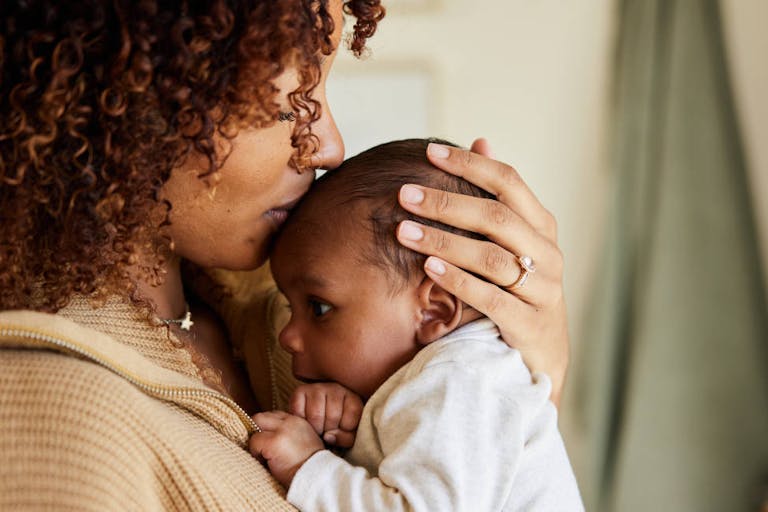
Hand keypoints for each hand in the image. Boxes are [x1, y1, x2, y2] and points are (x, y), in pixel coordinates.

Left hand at [250, 411, 323, 486]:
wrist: (316, 479)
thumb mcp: (306, 442)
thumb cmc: (310, 467)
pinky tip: (266, 463)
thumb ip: (291, 434)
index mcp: (299, 421)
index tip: (270, 443)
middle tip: (263, 448)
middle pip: (262, 416)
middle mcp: (291, 422)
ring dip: (256, 440)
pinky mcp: (273, 442)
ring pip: (256, 424)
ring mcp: (282, 430)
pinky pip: (254, 441)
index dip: (268, 429)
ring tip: (265, 456)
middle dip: (258, 431)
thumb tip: (271, 435)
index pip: (275, 416)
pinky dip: (255, 453)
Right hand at [288, 382, 363, 447]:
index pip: (350, 421)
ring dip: (315, 428)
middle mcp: (336, 389)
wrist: (319, 416)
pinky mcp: (300, 391)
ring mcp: (317, 388)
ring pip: (316, 415)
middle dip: (328, 431)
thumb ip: (346, 438)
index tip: (340, 431)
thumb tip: (328, 436)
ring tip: (317, 428)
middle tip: (326, 431)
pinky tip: (307, 421)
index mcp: (353, 399)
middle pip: (332, 417)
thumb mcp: (349, 435)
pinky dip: (301, 422)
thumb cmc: (338, 427)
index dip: (344, 433)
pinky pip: (299, 411)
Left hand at [396, 139, 568, 406]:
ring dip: (444, 241)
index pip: (509, 182)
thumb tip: (481, 140)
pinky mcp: (529, 324)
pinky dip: (458, 280)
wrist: (542, 355)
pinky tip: (428, 267)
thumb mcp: (514, 241)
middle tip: (405, 194)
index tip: (430, 151)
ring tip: (404, 231)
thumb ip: (498, 196)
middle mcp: (548, 253)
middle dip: (447, 202)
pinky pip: (491, 298)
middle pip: (497, 217)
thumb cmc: (519, 288)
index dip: (470, 164)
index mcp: (542, 226)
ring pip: (491, 257)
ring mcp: (542, 289)